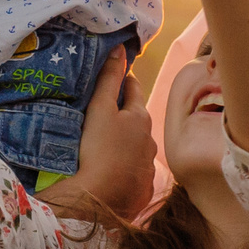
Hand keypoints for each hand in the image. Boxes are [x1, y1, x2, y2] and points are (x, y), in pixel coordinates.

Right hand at [40, 47, 155, 221]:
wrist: (100, 199)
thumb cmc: (98, 148)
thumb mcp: (100, 109)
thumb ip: (109, 79)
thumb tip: (119, 49)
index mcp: (140, 117)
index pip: (133, 88)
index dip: (121, 80)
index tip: (111, 76)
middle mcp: (150, 139)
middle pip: (136, 118)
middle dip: (124, 112)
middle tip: (103, 110)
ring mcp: (147, 165)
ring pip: (137, 145)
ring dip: (126, 140)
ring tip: (105, 142)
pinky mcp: (142, 187)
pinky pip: (134, 170)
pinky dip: (125, 165)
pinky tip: (112, 169)